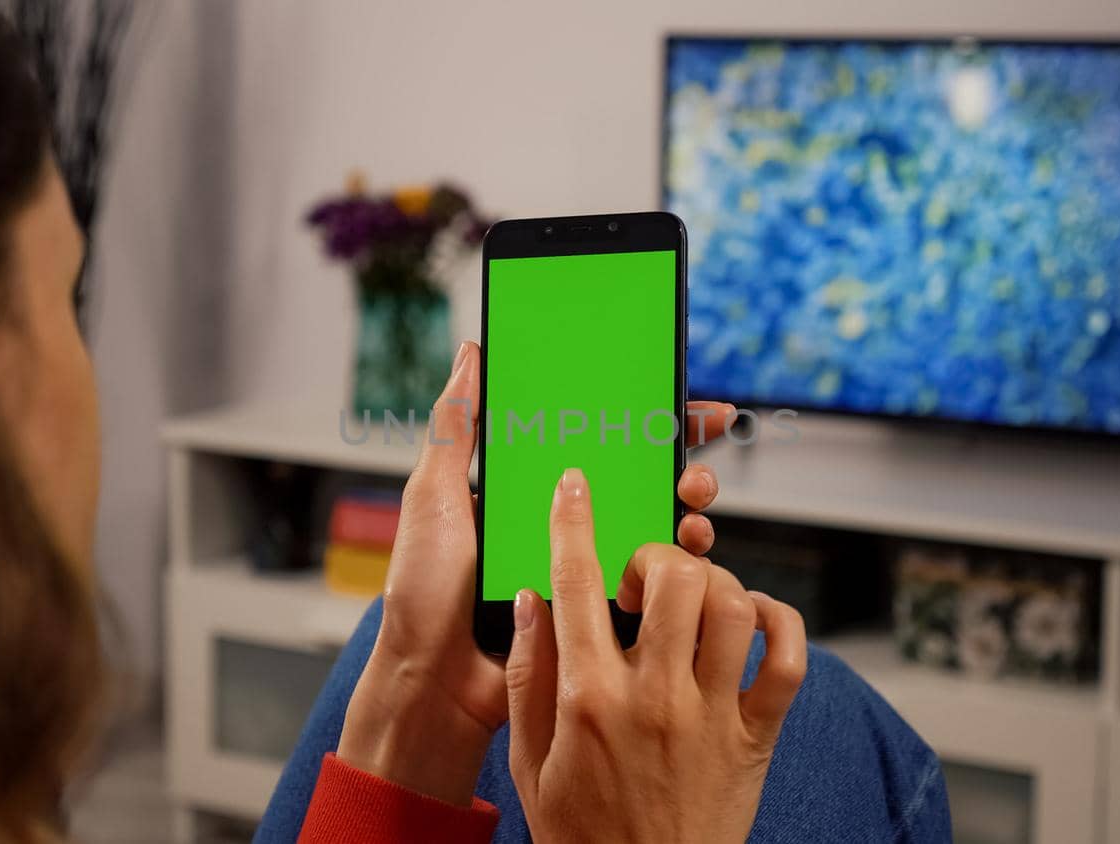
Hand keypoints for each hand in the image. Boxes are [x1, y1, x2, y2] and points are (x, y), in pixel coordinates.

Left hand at [335, 340, 735, 804]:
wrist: (435, 680)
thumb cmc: (425, 590)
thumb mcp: (433, 495)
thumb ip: (455, 426)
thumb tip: (471, 352)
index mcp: (527, 485)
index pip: (591, 434)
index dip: (635, 411)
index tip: (675, 390)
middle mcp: (562, 518)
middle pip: (636, 473)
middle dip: (678, 455)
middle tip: (694, 452)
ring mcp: (586, 562)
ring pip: (655, 520)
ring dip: (686, 502)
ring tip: (692, 498)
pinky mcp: (601, 606)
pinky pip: (654, 576)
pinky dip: (681, 557)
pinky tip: (688, 545)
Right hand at [505, 468, 806, 842]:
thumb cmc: (583, 836)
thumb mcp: (530, 763)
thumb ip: (528, 677)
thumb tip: (533, 601)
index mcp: (589, 700)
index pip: (578, 585)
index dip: (574, 522)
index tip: (576, 486)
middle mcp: (654, 699)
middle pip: (673, 579)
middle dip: (656, 556)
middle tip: (643, 582)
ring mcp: (711, 717)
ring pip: (732, 606)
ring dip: (714, 583)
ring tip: (692, 602)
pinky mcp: (756, 738)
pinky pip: (788, 660)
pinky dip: (780, 623)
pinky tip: (752, 621)